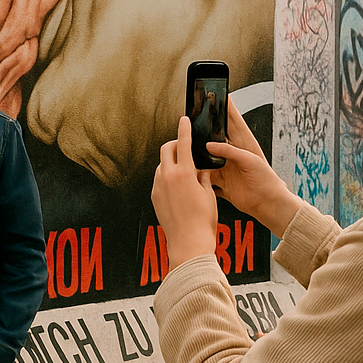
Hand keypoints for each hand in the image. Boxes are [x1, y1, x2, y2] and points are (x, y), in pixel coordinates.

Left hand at [152, 117, 219, 273]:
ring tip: (185, 172)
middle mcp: (168, 177)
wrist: (188, 242)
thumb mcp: (208, 193)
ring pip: (162, 165)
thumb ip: (203, 177)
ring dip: (171, 162)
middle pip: (166, 150)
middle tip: (184, 148)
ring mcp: (158, 187)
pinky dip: (167, 177)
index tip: (184, 120)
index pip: (184, 143)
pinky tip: (178, 187)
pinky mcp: (154, 197)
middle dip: (175, 144)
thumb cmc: (202, 220)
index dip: (184, 129)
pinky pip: (159, 180)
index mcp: (184, 173)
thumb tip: (200, 170)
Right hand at [205, 102, 304, 237]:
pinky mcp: (222, 181)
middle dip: (206, 128)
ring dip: (199, 153)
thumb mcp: (250, 160)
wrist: (267, 204)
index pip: (233, 121)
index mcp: (244, 143)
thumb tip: (210, 145)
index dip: (226, 108)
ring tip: (188, 145)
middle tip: (195, 118)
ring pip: (207, 156)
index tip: (220, 94)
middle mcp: (234, 153)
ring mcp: (226, 167)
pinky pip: (206, 174)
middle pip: (216, 136)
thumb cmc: (266, 180)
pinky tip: (192, 169)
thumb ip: (230, 151)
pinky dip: (199, 173)